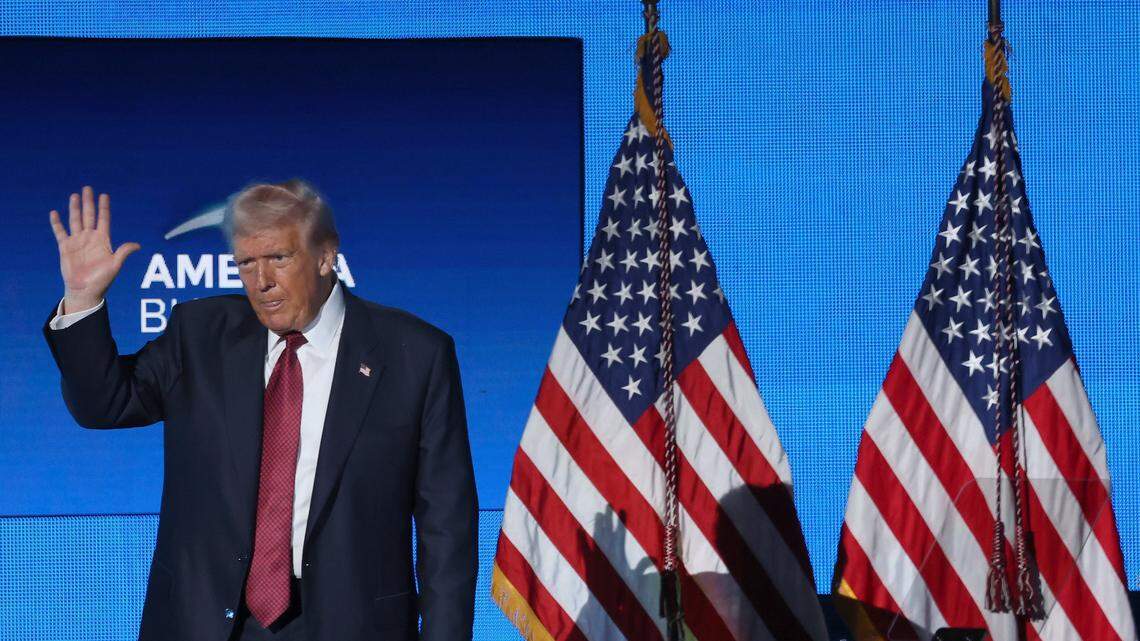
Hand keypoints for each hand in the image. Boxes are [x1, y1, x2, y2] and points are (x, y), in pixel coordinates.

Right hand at [49, 186, 139, 313]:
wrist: (85, 290)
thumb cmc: (102, 279)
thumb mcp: (115, 265)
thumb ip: (123, 252)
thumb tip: (137, 245)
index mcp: (103, 240)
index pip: (103, 219)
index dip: (104, 207)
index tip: (104, 195)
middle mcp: (90, 238)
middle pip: (89, 215)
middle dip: (88, 202)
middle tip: (87, 188)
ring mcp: (77, 241)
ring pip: (75, 220)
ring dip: (74, 208)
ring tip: (74, 195)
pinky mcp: (65, 247)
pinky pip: (60, 232)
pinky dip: (57, 223)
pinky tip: (54, 213)